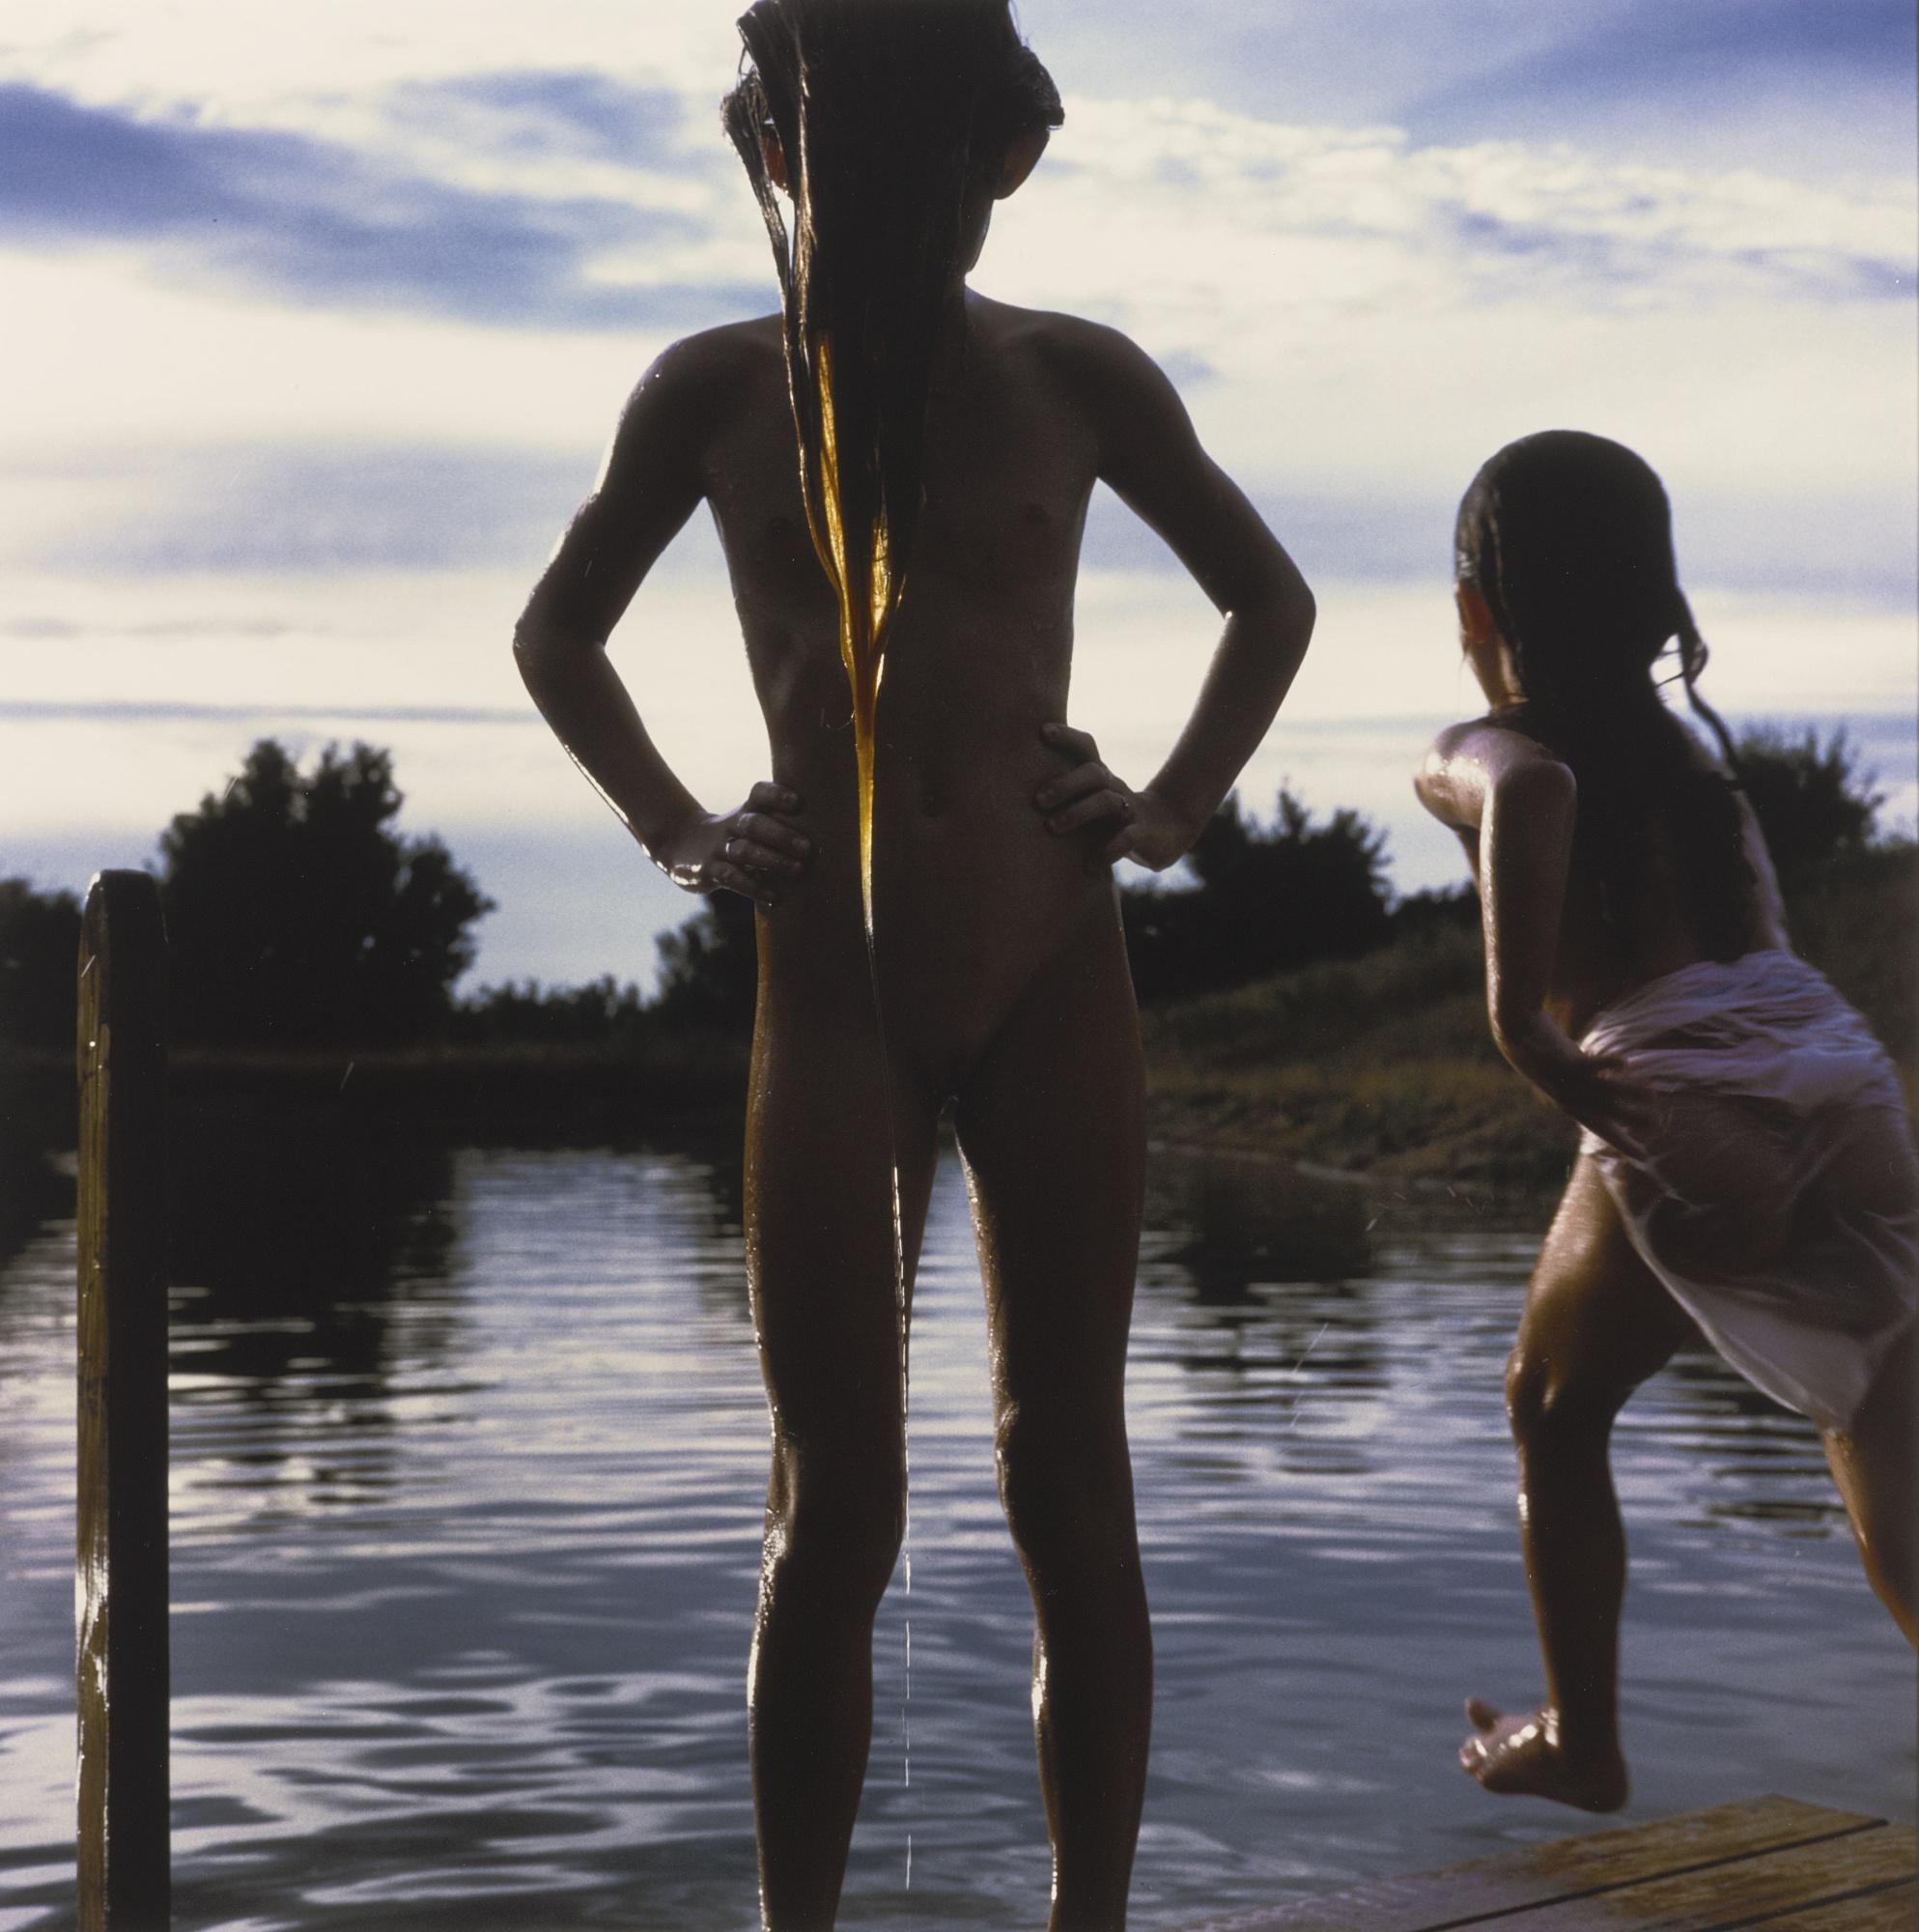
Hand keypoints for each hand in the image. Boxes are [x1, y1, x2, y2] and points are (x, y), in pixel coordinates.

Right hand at [652, 781, 812, 906]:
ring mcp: (718, 849)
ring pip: (744, 851)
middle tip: (807, 847)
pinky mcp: (709, 871)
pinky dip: (754, 887)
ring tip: (798, 870)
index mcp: (745, 811)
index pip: (759, 794)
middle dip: (781, 835)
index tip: (797, 802)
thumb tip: (828, 838)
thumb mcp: (747, 825)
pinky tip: (774, 896)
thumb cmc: (732, 838)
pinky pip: (732, 879)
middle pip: (753, 824)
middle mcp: (731, 826)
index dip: (776, 795)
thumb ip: (776, 827)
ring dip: (772, 860)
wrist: (681, 846)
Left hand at [1035, 723, 1194, 871]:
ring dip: (1078, 813)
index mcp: (1101, 777)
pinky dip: (1107, 851)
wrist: (1166, 830)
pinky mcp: (1144, 834)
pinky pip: (1127, 838)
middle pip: (1093, 773)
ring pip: (1106, 802)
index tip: (1042, 731)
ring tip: (1052, 827)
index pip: (1086, 748)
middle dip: (1065, 784)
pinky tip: (1089, 866)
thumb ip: (1063, 795)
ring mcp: (1131, 809)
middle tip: (1038, 800)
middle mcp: (1115, 787)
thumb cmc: (1113, 816)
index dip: (1067, 737)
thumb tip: (1015, 797)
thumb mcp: (1091, 800)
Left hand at [1507, 1030, 1656, 1160]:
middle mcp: (1568, 1097)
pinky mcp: (1562, 1061)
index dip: (1621, 1141)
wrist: (1516, 1032)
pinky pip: (1587, 1065)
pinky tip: (1625, 1064)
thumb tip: (1613, 1083)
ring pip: (1602, 1090)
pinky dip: (1606, 1064)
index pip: (1600, 1127)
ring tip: (1653, 1095)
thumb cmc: (1544, 1052)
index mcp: (1569, 1103)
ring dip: (1628, 1093)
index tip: (1643, 1156)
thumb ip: (1588, 1082)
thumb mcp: (1567, 1072)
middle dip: (1632, 1120)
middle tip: (1658, 1126)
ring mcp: (1564, 1081)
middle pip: (1605, 1112)